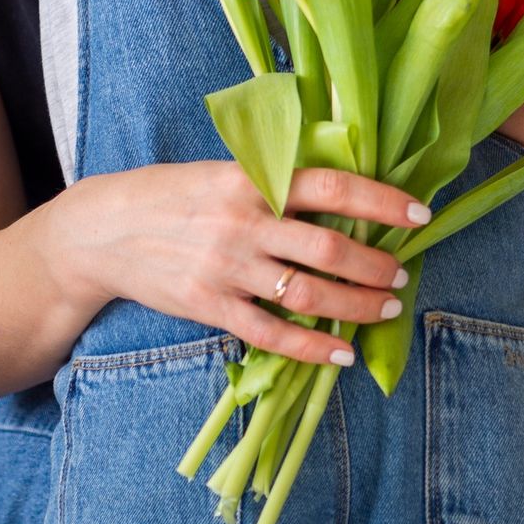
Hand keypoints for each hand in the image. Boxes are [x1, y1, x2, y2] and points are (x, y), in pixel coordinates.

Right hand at [62, 160, 428, 365]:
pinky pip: (273, 334)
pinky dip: (312, 348)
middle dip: (376, 266)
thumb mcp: (222, 170)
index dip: (382, 201)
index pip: (333, 186)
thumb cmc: (172, 193)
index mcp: (252, 178)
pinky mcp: (210, 305)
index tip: (419, 214)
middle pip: (329, 248)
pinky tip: (340, 354)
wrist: (104, 231)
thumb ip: (273, 180)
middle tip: (401, 275)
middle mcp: (246, 222)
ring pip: (309, 294)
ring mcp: (228, 267)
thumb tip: (339, 190)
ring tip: (385, 309)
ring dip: (356, 306)